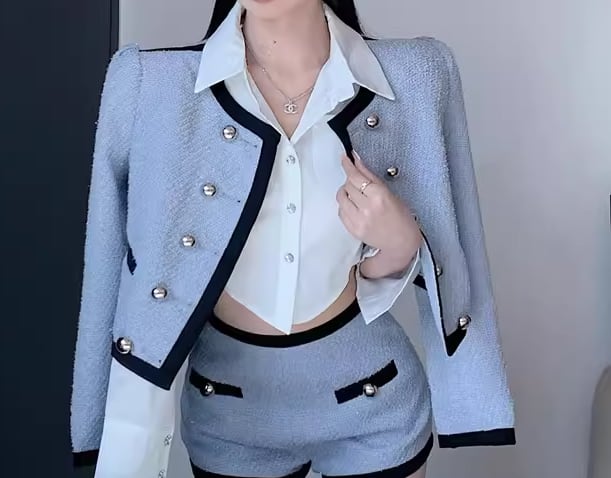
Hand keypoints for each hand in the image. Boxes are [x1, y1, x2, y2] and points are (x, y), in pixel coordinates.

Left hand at [336, 151, 420, 268]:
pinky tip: (354, 207)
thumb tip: (357, 161)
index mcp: (379, 196)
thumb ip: (370, 177)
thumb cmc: (400, 217)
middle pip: (348, 185)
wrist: (401, 242)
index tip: (344, 158)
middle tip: (358, 182)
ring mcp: (358, 220)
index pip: (356, 176)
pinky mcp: (353, 229)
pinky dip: (345, 206)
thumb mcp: (389, 192)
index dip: (348, 166)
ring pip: (341, 198)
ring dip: (346, 192)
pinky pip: (340, 212)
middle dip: (350, 180)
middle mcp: (367, 208)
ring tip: (355, 195)